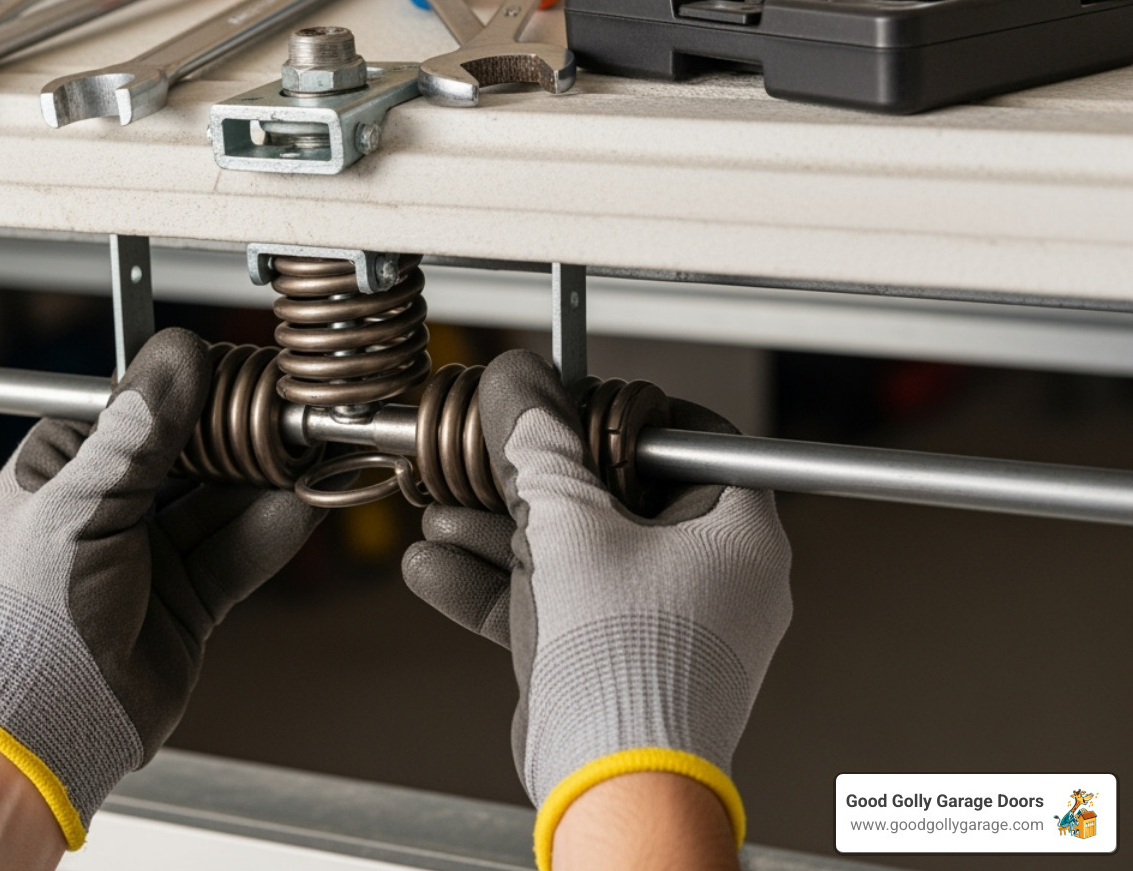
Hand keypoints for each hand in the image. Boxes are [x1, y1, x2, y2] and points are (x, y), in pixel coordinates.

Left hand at [0, 328, 322, 849]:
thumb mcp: (83, 504)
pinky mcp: (188, 598)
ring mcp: (149, 555)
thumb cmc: (33, 620)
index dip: (186, 390)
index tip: (235, 369)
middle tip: (288, 409)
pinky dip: (275, 527)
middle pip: (187, 454)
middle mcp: (105, 507)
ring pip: (221, 501)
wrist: (45, 727)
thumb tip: (178, 356)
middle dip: (238, 436)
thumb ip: (139, 433)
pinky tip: (308, 501)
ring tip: (311, 449)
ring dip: (266, 479)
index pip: (133, 410)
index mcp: (59, 471)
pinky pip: (239, 551)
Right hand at [401, 351, 791, 870]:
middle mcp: (710, 576)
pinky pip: (556, 605)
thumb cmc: (621, 661)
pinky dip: (498, 587)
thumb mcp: (566, 523)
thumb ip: (535, 444)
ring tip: (440, 511)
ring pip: (575, 552)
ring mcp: (661, 623)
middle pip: (612, 494)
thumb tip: (515, 379)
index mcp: (734, 529)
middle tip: (481, 457)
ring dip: (498, 532)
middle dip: (528, 479)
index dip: (616, 413)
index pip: (683, 437)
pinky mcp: (613, 661)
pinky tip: (434, 567)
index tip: (562, 403)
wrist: (612, 790)